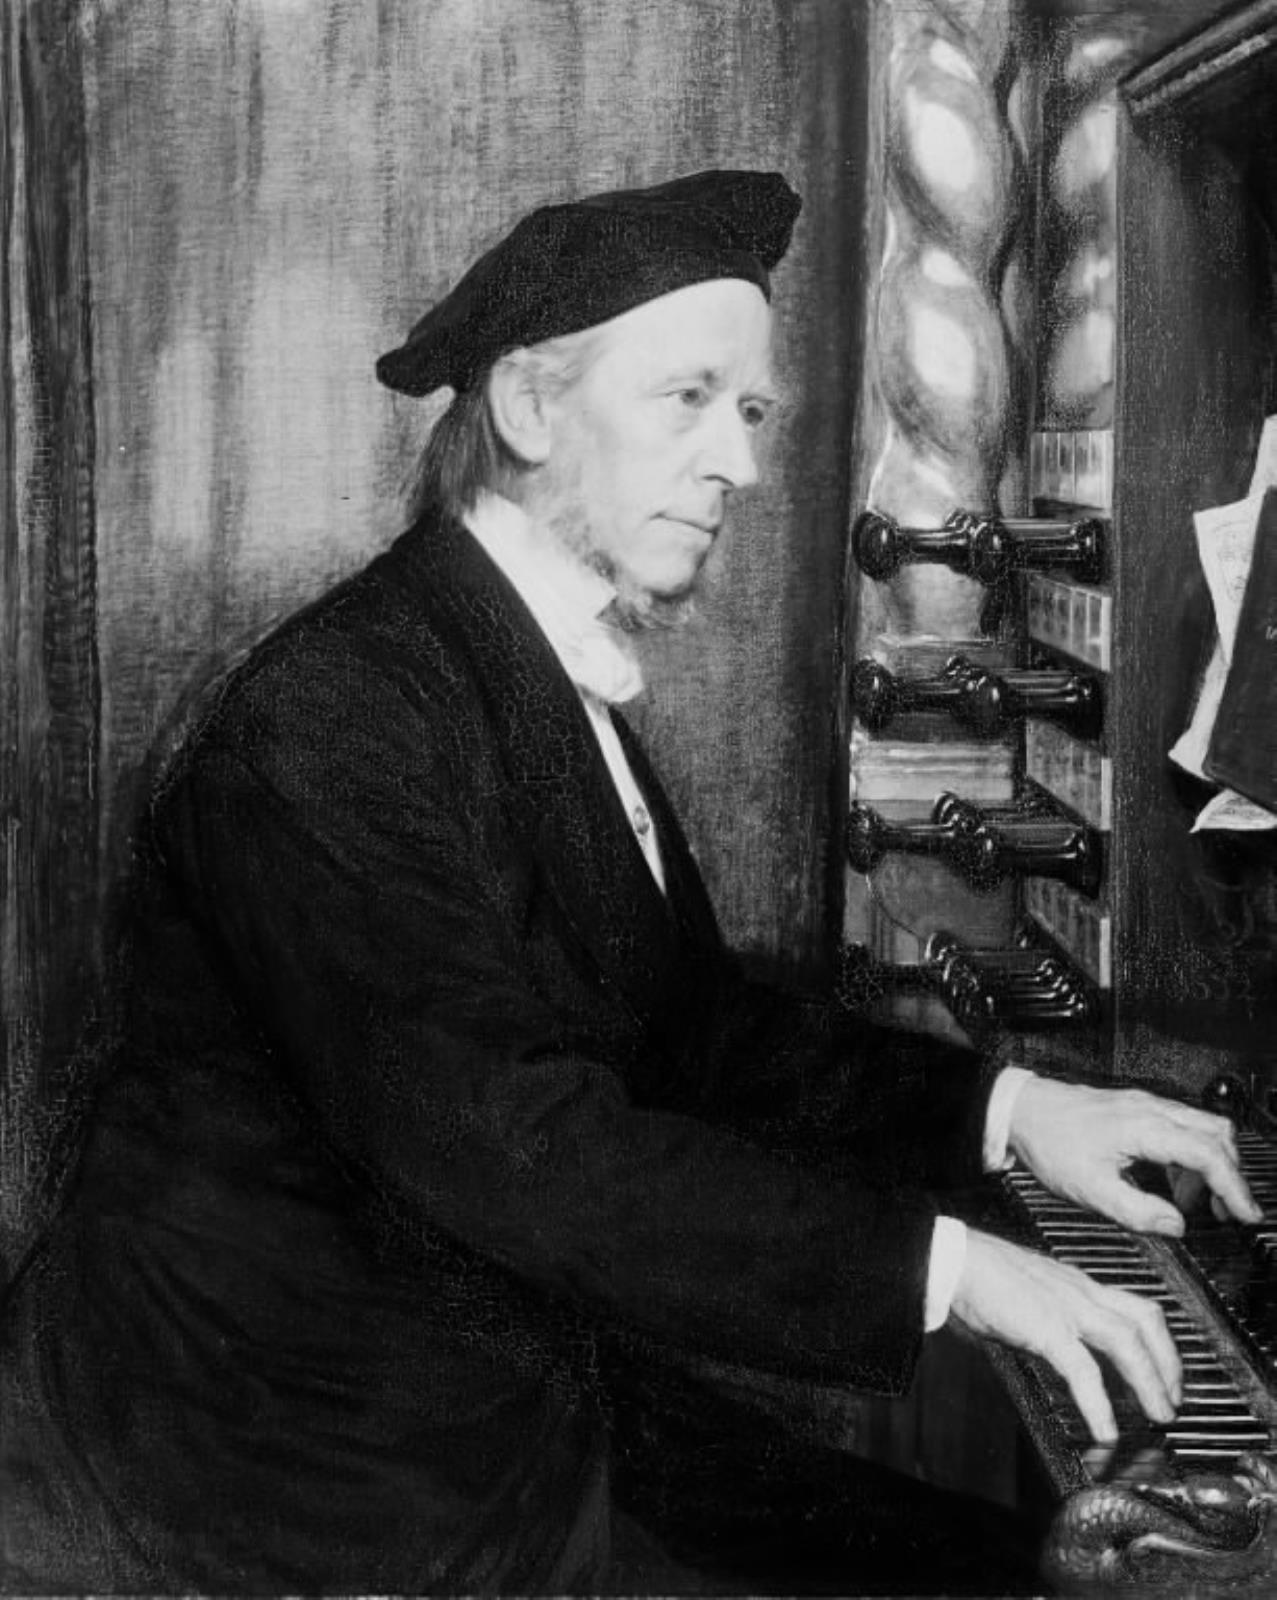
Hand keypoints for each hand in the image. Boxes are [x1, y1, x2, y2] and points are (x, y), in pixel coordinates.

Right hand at [950, 1229, 1180, 1441]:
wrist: (953, 1259)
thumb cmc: (982, 1273)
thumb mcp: (1033, 1290)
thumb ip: (1055, 1314)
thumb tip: (1064, 1347)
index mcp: (1078, 1285)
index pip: (1136, 1306)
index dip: (1161, 1341)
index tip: (1167, 1370)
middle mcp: (1080, 1292)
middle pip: (1145, 1320)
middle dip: (1168, 1363)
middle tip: (1174, 1399)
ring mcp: (1065, 1308)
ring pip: (1126, 1342)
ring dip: (1149, 1382)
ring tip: (1158, 1415)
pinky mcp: (1045, 1327)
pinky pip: (1083, 1370)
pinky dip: (1100, 1404)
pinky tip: (1105, 1430)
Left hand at [1007, 1078, 1261, 1235]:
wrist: (1019, 1110)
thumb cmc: (1048, 1141)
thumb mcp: (1090, 1189)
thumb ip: (1137, 1212)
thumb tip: (1176, 1225)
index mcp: (1145, 1128)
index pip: (1209, 1155)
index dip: (1234, 1188)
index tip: (1246, 1215)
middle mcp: (1151, 1109)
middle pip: (1217, 1135)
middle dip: (1231, 1175)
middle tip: (1229, 1212)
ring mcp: (1145, 1105)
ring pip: (1202, 1127)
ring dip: (1211, 1164)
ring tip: (1197, 1203)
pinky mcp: (1136, 1108)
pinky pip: (1181, 1126)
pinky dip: (1190, 1155)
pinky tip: (1173, 1182)